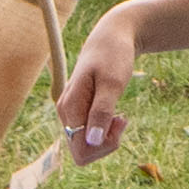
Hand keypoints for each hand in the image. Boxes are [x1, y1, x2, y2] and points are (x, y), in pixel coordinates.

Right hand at [56, 13, 138, 163]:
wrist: (112, 37)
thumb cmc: (114, 56)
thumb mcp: (113, 83)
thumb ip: (102, 111)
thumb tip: (92, 140)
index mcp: (70, 107)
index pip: (81, 150)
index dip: (103, 147)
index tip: (119, 124)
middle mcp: (66, 114)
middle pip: (83, 152)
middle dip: (106, 143)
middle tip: (121, 120)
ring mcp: (72, 114)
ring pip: (87, 145)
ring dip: (107, 137)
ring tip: (120, 117)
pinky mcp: (80, 112)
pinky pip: (90, 135)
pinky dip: (106, 130)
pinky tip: (116, 115)